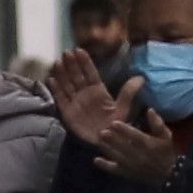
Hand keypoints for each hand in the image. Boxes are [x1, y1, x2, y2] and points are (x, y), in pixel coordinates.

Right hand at [51, 49, 181, 183]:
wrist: (107, 142)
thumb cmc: (116, 125)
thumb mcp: (123, 108)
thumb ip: (128, 93)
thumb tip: (141, 78)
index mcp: (98, 90)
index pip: (90, 73)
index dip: (85, 62)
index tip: (79, 50)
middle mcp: (85, 93)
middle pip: (77, 76)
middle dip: (72, 64)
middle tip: (66, 52)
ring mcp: (75, 102)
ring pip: (67, 84)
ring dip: (62, 73)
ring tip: (58, 62)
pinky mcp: (68, 112)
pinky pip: (60, 99)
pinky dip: (56, 90)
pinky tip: (51, 79)